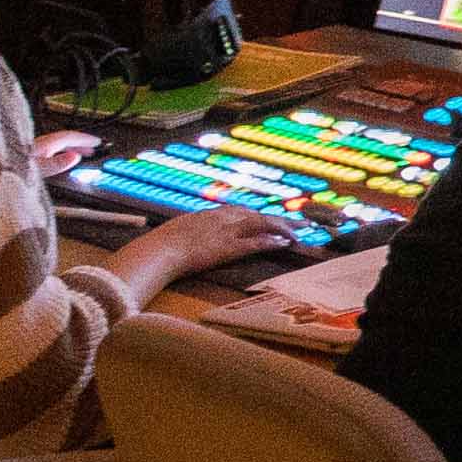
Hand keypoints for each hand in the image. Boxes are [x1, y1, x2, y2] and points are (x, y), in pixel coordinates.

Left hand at [34, 128, 101, 177]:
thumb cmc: (15, 170)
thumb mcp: (39, 168)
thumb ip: (58, 163)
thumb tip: (75, 156)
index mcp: (44, 144)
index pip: (69, 137)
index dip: (85, 139)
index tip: (97, 141)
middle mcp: (40, 143)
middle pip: (64, 138)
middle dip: (81, 142)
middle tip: (93, 147)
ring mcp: (34, 147)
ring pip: (57, 143)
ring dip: (72, 147)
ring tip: (82, 154)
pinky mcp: (30, 154)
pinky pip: (51, 149)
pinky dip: (61, 152)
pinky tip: (62, 159)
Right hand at [108, 205, 291, 299]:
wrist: (159, 250)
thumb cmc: (164, 243)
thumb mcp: (181, 228)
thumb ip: (194, 227)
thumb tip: (195, 230)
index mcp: (211, 214)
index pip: (242, 211)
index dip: (260, 215)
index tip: (273, 218)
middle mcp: (223, 219)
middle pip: (258, 215)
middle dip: (281, 219)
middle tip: (302, 222)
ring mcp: (227, 232)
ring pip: (263, 224)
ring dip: (283, 228)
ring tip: (300, 233)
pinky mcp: (229, 248)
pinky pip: (256, 243)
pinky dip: (272, 242)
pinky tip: (285, 243)